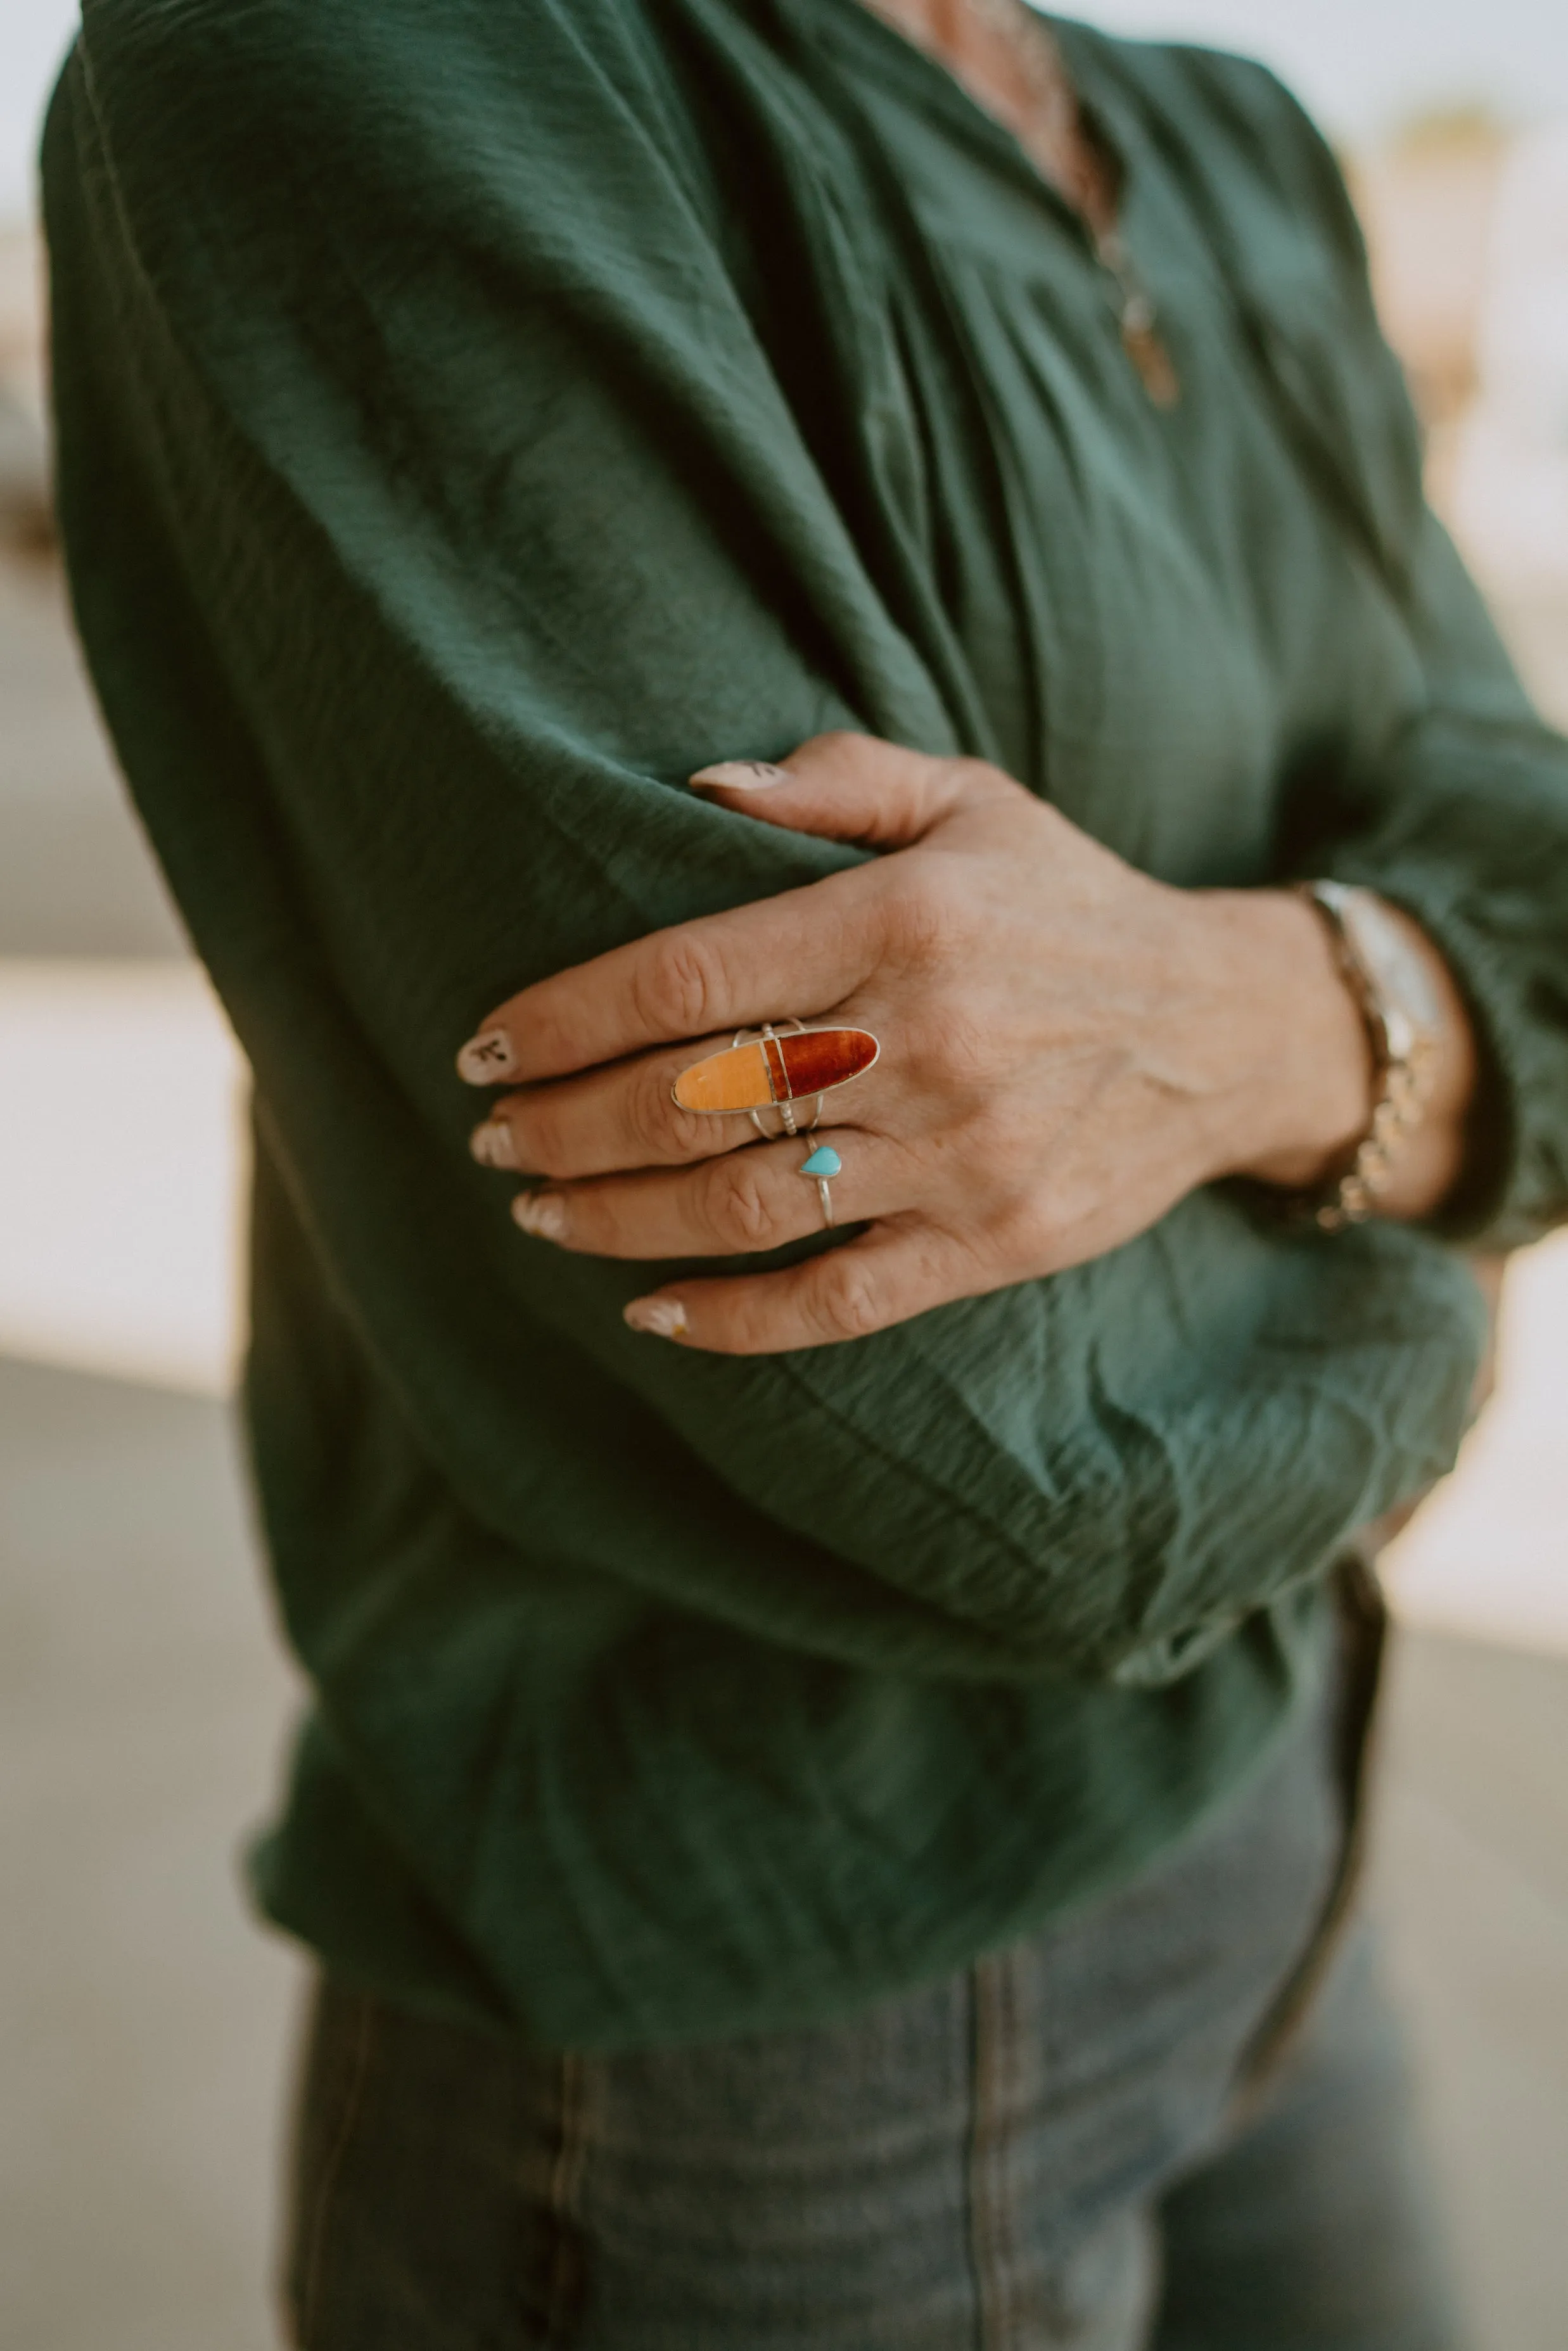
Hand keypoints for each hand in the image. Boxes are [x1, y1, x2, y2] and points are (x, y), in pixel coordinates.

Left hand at [456, 733, 1412, 1352]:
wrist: (1227, 1027)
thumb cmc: (1069, 905)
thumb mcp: (973, 800)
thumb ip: (837, 782)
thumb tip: (697, 788)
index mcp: (905, 920)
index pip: (688, 974)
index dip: (564, 1017)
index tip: (484, 1047)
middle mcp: (929, 1041)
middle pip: (695, 1101)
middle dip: (566, 1125)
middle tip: (493, 1137)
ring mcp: (963, 1156)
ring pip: (746, 1206)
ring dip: (618, 1218)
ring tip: (540, 1210)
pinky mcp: (994, 1244)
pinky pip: (839, 1300)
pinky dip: (733, 1319)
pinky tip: (650, 1311)